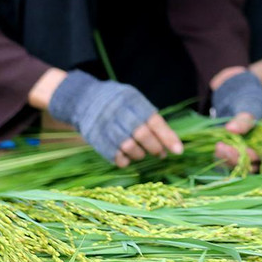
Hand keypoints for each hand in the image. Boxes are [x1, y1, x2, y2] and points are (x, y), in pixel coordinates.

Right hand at [46, 70, 182, 167]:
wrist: (83, 100)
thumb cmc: (117, 102)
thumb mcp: (133, 100)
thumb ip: (149, 117)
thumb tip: (170, 139)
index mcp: (133, 102)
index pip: (154, 122)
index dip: (168, 137)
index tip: (179, 151)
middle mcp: (120, 114)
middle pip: (143, 136)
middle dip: (156, 148)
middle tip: (161, 154)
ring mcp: (107, 128)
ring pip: (130, 148)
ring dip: (141, 154)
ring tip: (143, 152)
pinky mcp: (97, 140)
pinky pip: (116, 157)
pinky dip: (126, 160)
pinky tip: (128, 157)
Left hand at [210, 69, 261, 171]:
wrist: (238, 98)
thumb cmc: (248, 101)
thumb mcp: (248, 106)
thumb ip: (243, 119)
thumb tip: (231, 129)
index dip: (247, 155)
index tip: (232, 147)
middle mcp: (261, 151)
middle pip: (251, 166)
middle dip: (234, 158)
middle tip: (220, 147)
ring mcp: (247, 154)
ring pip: (240, 166)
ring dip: (227, 160)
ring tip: (217, 147)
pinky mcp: (234, 154)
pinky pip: (229, 162)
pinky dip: (222, 158)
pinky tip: (215, 149)